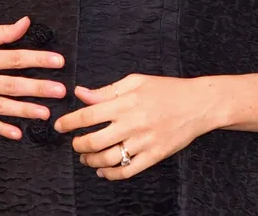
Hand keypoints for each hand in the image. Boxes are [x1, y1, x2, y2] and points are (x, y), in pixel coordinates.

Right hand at [0, 17, 66, 139]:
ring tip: (45, 113)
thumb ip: (0, 33)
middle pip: (13, 84)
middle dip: (39, 88)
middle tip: (61, 91)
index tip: (59, 61)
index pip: (16, 58)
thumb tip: (25, 23)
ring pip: (2, 106)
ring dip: (25, 110)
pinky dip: (0, 129)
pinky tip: (17, 133)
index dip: (39, 59)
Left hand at [54, 74, 219, 179]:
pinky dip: (111, 175)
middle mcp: (132, 123)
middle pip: (94, 141)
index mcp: (126, 102)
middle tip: (74, 144)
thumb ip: (106, 90)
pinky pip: (127, 171)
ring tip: (86, 158)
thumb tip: (81, 93)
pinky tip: (103, 171)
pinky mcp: (154, 156)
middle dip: (78, 145)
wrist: (198, 104)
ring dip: (91, 161)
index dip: (69, 122)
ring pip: (108, 159)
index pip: (88, 115)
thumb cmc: (166, 89)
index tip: (59, 126)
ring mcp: (144, 142)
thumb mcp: (135, 81)